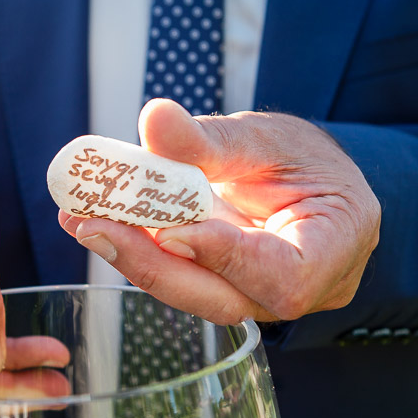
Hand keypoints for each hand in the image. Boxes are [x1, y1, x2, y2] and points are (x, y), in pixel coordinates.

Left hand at [60, 98, 380, 323]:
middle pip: (223, 298)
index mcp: (335, 247)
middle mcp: (300, 290)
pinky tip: (96, 221)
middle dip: (152, 263)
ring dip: (134, 257)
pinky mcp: (222, 291)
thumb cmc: (305, 159)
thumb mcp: (267, 137)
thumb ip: (212, 138)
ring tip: (82, 218)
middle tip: (92, 225)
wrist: (311, 182)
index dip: (225, 258)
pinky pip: (181, 278)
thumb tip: (154, 119)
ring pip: (193, 292)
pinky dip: (139, 251)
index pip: (283, 275)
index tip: (170, 231)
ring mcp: (257, 298)